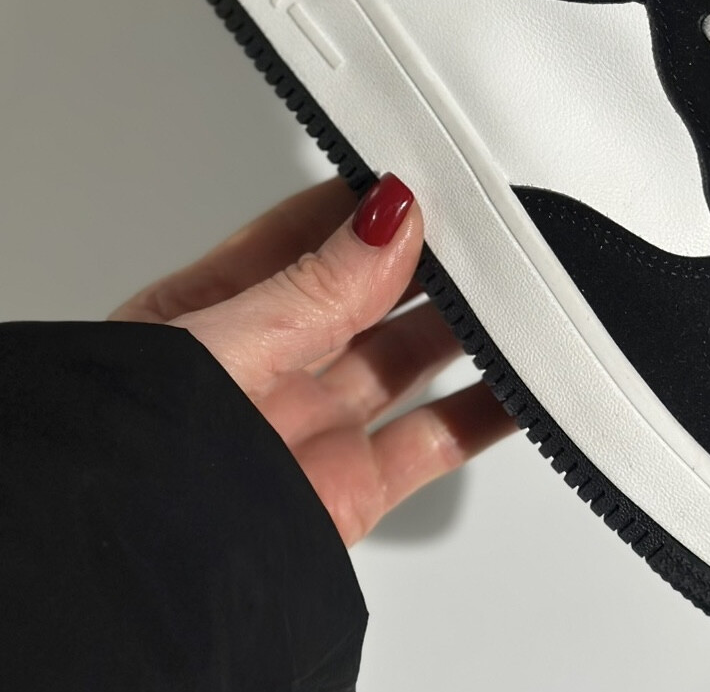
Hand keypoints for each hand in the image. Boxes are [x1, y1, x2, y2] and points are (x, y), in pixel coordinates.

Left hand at [110, 175, 514, 545]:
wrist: (133, 591)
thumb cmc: (123, 468)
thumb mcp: (216, 352)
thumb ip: (311, 289)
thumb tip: (385, 219)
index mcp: (212, 318)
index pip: (304, 238)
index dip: (368, 206)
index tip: (430, 179)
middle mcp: (265, 368)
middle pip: (368, 293)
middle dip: (428, 260)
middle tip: (490, 227)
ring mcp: (312, 427)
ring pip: (409, 358)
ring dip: (468, 327)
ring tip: (521, 288)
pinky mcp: (353, 488)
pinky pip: (436, 438)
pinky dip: (489, 409)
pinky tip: (525, 380)